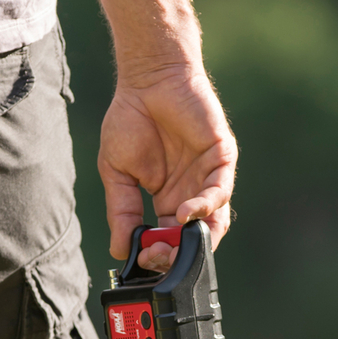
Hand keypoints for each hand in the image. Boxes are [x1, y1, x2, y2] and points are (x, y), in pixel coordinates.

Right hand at [98, 62, 236, 263]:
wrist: (147, 81)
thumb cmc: (130, 120)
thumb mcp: (117, 173)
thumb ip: (121, 211)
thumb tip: (119, 250)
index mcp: (167, 199)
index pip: (169, 237)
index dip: (159, 253)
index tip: (142, 257)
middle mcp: (191, 192)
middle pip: (194, 236)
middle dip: (177, 252)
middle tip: (158, 256)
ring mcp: (208, 176)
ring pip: (213, 220)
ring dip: (195, 238)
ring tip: (172, 244)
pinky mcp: (221, 157)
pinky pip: (219, 190)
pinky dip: (204, 206)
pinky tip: (182, 213)